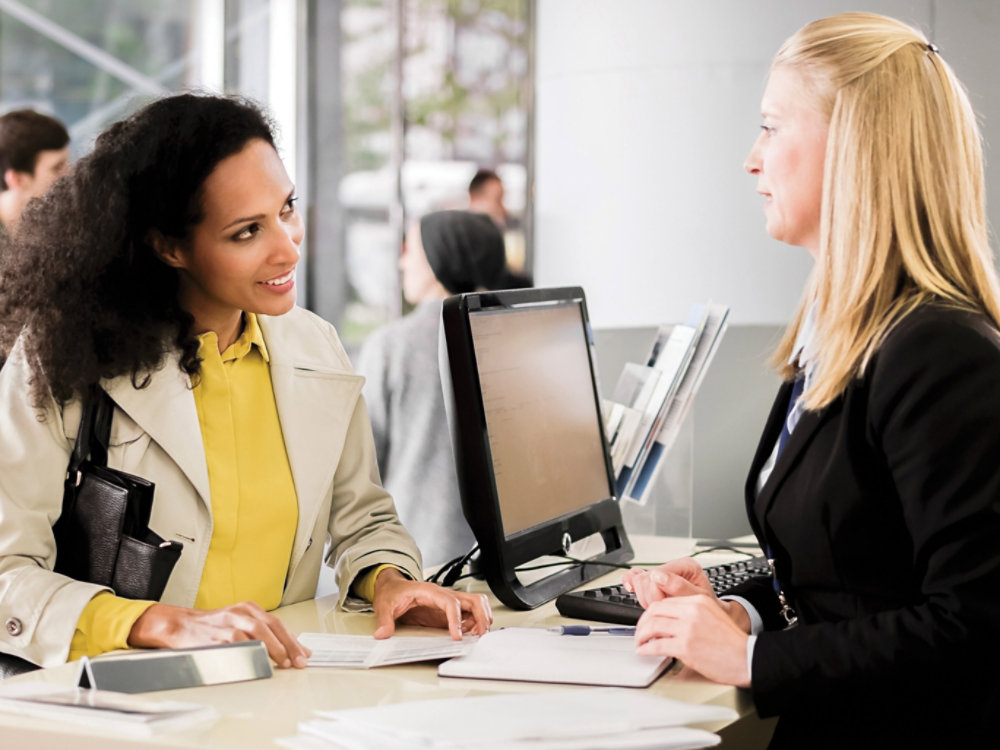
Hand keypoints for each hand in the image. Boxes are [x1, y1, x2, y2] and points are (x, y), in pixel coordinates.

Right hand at [128, 601, 310, 668]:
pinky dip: (249, 657)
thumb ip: (261, 633)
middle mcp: (239, 614)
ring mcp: (227, 625)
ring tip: (283, 663)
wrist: (180, 625)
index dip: (292, 640)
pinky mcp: (215, 638)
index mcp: (248, 608)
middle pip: (270, 628)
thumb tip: (288, 650)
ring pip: (256, 636)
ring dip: (272, 650)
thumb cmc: (212, 627)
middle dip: (287, 646)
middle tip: (298, 661)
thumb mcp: (238, 622)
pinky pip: (236, 649)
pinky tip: (259, 665)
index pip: (276, 624)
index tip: (304, 654)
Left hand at [371, 568, 492, 639]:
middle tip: (477, 635)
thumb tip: (383, 633)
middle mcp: (443, 595)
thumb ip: (384, 620)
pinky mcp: (447, 612)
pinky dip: (475, 623)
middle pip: (472, 600)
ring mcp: (447, 603)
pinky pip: (469, 614)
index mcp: (430, 591)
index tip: (456, 636)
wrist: (391, 587)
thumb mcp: (384, 606)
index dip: (456, 619)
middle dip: (480, 617)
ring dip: (481, 619)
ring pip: (476, 605)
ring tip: (475, 635)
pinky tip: (468, 634)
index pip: (450, 602)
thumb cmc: (392, 592)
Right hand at [622, 557, 714, 607]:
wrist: (709, 615)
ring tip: (660, 606)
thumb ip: (681, 588)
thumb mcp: (700, 600)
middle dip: (651, 599)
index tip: (666, 607)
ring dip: (645, 598)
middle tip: (664, 609)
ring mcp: (662, 572)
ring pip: (638, 580)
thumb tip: (659, 576)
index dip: (657, 594)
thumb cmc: (707, 608)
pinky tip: (631, 590)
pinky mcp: (653, 579)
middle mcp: (672, 566)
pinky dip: (631, 583)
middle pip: (645, 578)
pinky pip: (634, 575)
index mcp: (686, 565)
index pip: (657, 575)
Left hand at [634, 594, 750, 686]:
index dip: (651, 612)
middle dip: (642, 622)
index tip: (647, 620)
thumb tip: (669, 620)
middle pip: (655, 611)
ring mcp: (687, 628)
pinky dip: (646, 648)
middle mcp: (691, 611)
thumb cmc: (732, 642)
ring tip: (640, 642)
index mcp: (698, 601)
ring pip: (652, 626)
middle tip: (640, 631)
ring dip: (641, 635)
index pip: (665, 601)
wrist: (747, 657)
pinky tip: (644, 651)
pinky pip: (657, 645)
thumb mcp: (712, 615)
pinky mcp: (685, 646)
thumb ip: (691, 613)